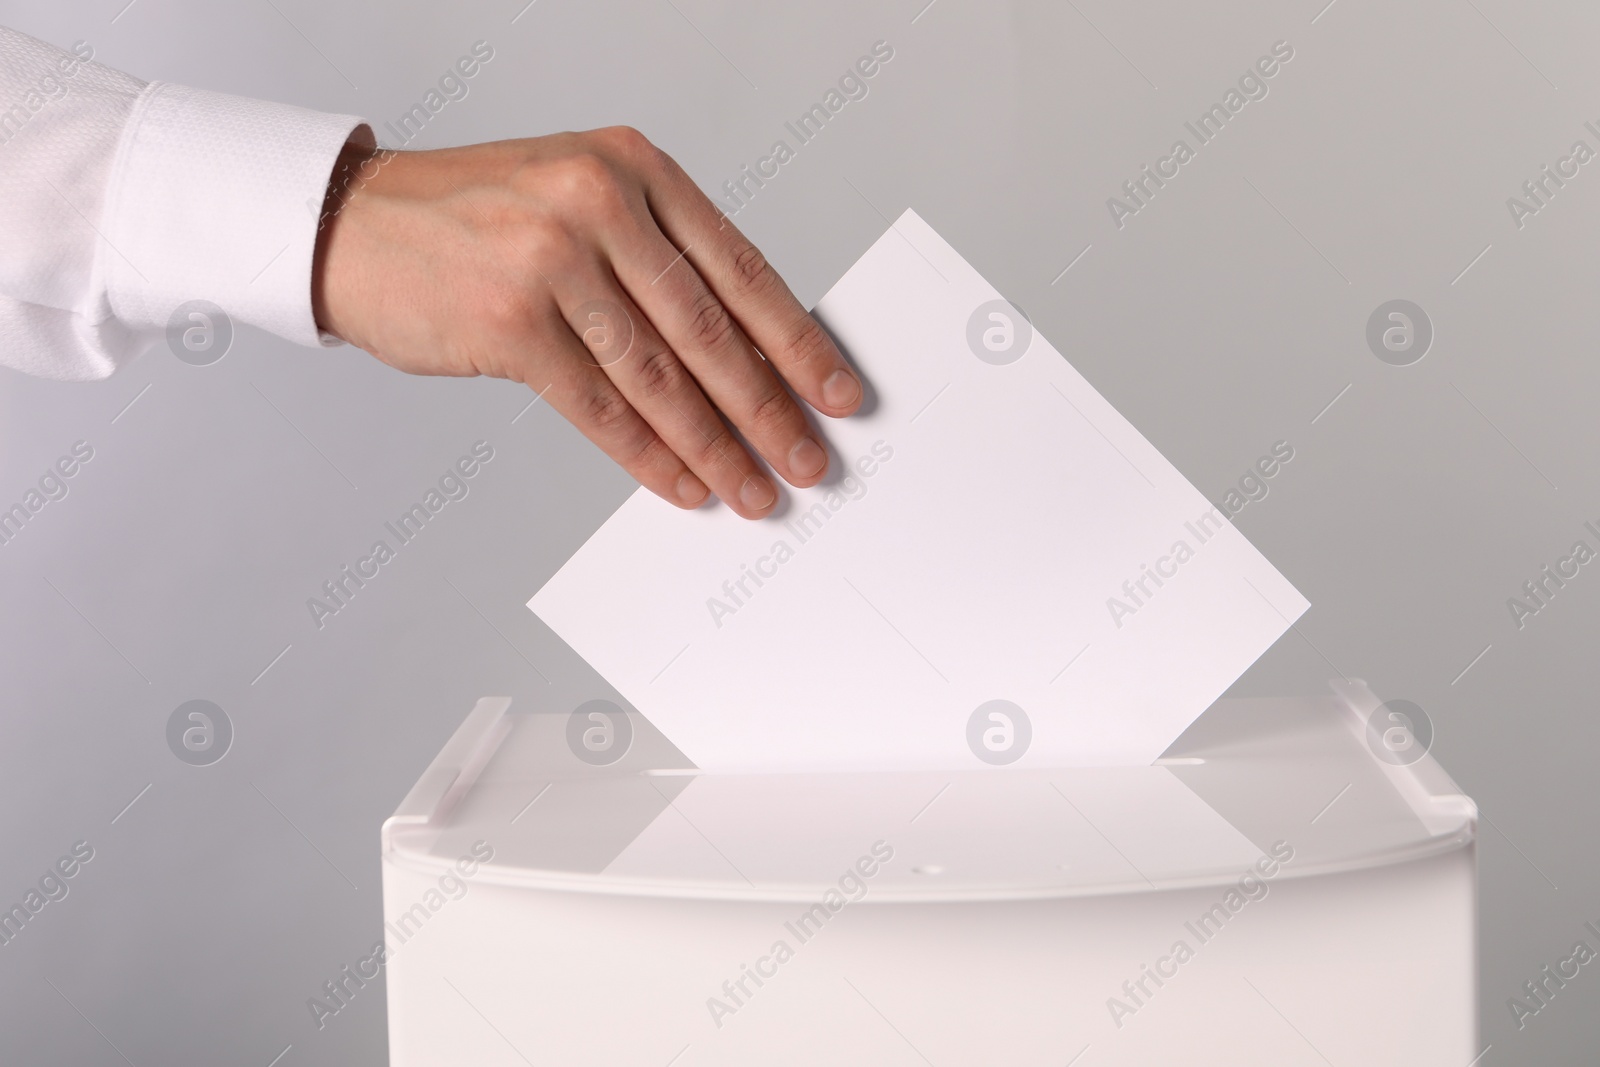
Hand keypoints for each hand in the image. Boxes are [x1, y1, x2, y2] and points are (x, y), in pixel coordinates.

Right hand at [311, 127, 862, 518]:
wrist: (354, 223)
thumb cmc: (475, 218)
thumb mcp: (581, 197)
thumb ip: (656, 258)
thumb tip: (741, 356)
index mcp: (635, 168)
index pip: (741, 268)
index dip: (797, 340)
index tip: (836, 390)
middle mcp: (601, 202)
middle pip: (710, 329)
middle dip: (768, 407)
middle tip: (806, 458)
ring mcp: (553, 260)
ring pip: (660, 375)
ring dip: (714, 445)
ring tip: (752, 488)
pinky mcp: (511, 322)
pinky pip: (599, 406)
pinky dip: (647, 454)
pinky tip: (682, 483)